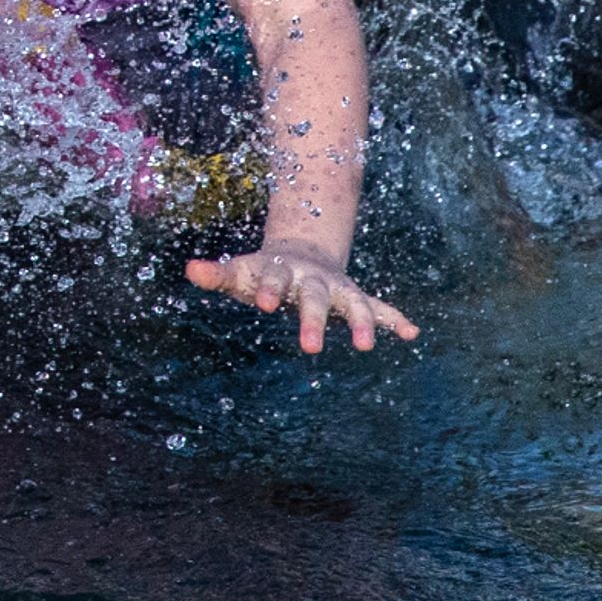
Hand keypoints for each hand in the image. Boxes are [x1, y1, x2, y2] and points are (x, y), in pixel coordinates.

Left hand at [184, 243, 418, 354]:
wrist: (301, 252)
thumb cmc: (263, 271)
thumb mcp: (240, 271)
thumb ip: (217, 274)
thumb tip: (189, 269)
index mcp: (280, 270)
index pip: (272, 278)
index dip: (267, 288)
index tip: (262, 304)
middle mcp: (311, 279)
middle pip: (312, 297)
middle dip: (311, 319)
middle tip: (309, 348)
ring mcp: (336, 288)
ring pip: (353, 303)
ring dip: (361, 322)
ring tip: (366, 345)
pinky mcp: (355, 298)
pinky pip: (379, 308)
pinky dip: (395, 318)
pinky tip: (411, 333)